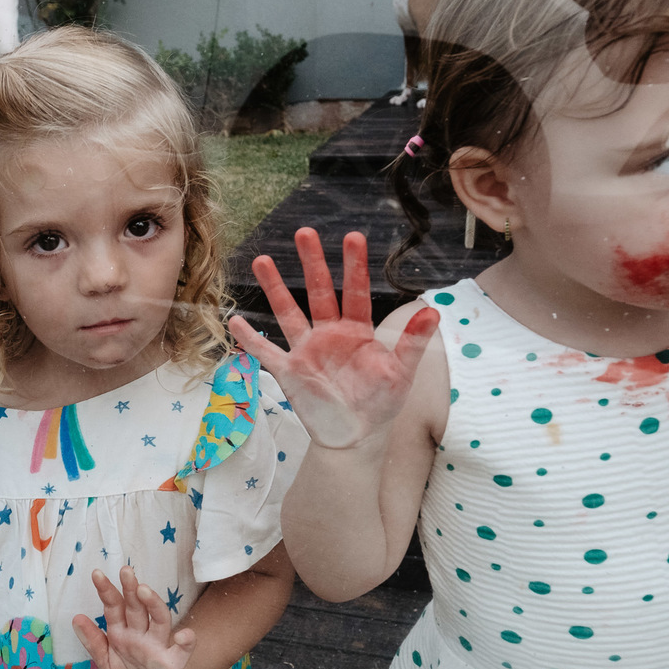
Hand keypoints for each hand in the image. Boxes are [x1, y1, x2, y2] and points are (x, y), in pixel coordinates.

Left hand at [72, 567, 195, 668]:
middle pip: (136, 607)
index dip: (106, 591)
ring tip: (143, 590)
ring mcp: (158, 644)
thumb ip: (93, 641)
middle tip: (125, 571)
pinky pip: (184, 649)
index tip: (97, 574)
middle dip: (130, 588)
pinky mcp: (175, 660)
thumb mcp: (106, 661)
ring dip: (153, 603)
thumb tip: (76, 618)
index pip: (114, 607)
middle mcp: (141, 633)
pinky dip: (187, 641)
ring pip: (159, 619)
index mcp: (122, 632)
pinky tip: (184, 636)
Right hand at [229, 228, 438, 447]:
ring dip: (275, 288)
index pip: (357, 292)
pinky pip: (266, 354)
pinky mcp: (290, 372)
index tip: (353, 237)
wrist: (356, 436)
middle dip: (313, 263)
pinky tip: (234, 322)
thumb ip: (413, 342)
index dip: (355, 266)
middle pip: (319, 292)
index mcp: (358, 331)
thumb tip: (434, 310)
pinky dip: (250, 341)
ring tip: (263, 260)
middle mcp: (330, 334)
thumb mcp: (401, 373)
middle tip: (305, 233)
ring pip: (289, 313)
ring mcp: (307, 351)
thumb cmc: (381, 402)